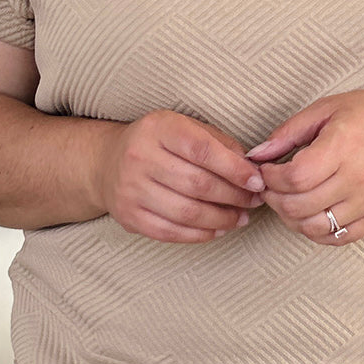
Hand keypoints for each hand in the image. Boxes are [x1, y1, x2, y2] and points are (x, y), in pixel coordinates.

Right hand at [99, 110, 265, 243]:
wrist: (106, 162)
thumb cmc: (159, 144)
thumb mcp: (186, 128)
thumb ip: (219, 145)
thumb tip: (251, 171)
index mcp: (158, 129)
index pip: (202, 150)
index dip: (235, 169)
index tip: (257, 182)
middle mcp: (140, 157)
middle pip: (198, 185)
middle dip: (234, 196)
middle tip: (254, 201)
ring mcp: (131, 189)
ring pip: (187, 213)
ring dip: (222, 219)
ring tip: (241, 217)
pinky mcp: (129, 216)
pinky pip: (172, 232)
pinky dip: (201, 234)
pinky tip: (218, 229)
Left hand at [244, 88, 363, 244]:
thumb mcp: (329, 108)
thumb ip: (289, 132)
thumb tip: (257, 154)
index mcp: (343, 146)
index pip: (294, 178)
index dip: (270, 178)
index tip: (267, 170)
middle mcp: (357, 178)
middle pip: (299, 206)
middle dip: (274, 199)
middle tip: (270, 187)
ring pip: (315, 227)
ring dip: (291, 219)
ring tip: (288, 201)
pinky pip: (339, 238)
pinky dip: (317, 232)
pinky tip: (310, 214)